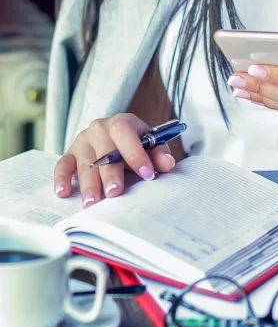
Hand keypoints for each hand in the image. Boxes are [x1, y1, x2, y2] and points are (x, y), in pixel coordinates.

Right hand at [53, 113, 176, 205]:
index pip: (125, 133)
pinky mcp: (69, 154)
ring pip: (84, 163)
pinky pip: (62, 165)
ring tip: (92, 203)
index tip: (147, 174)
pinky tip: (64, 192)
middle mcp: (98, 129)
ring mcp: (82, 141)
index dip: (136, 154)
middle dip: (110, 174)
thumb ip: (159, 154)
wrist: (116, 138)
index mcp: (121, 123)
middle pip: (103, 152)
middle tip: (115, 193)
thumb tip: (167, 164)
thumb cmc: (135, 144)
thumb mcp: (151, 144)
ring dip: (88, 184)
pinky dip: (61, 179)